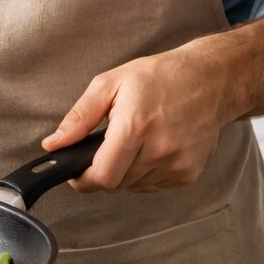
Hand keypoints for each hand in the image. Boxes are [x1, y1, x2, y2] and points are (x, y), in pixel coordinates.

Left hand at [44, 43, 231, 192]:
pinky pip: (153, 185)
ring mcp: (178, 163)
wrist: (211, 80)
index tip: (75, 172)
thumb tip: (53, 144)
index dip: (82, 180)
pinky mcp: (188, 172)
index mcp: (136, 125)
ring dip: (124, 172)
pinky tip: (149, 148)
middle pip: (116, 184)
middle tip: (103, 149)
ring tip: (131, 143)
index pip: (103, 176)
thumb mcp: (110, 84)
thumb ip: (78, 118)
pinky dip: (144, 173)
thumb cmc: (158, 77)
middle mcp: (160, 149)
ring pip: (133, 186)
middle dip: (101, 172)